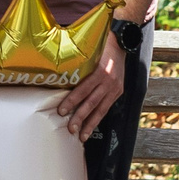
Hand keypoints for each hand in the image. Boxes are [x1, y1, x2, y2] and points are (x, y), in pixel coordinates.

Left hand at [53, 27, 126, 141]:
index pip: (83, 89)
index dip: (72, 101)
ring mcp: (115, 88)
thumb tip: (57, 75)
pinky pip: (106, 107)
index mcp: (100, 71)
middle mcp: (109, 81)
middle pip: (92, 102)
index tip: (61, 111)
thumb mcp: (89, 52)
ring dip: (90, 124)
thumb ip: (77, 65)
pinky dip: (98, 118)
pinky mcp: (118, 91)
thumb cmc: (100, 47)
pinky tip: (91, 126)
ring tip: (81, 135)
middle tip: (70, 128)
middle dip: (80, 117)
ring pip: (101, 109)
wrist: (121, 44)